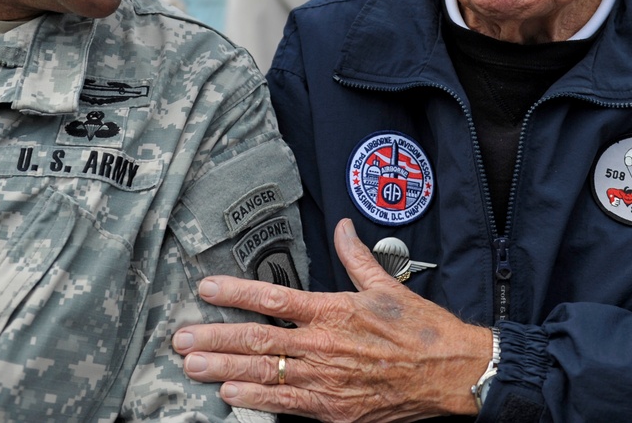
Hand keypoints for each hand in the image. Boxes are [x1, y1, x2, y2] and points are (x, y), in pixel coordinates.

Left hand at [172, 219, 491, 422]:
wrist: (451, 373)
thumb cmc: (421, 330)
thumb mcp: (387, 286)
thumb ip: (357, 256)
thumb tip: (342, 228)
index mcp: (333, 311)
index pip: (272, 299)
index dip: (234, 293)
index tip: (205, 289)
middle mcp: (322, 346)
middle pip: (256, 340)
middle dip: (214, 338)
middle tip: (180, 339)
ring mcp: (325, 380)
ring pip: (263, 372)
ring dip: (223, 368)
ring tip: (191, 366)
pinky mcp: (334, 409)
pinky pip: (286, 404)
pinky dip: (255, 400)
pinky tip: (229, 394)